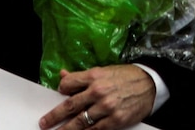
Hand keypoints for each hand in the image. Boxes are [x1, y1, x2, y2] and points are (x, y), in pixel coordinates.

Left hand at [39, 65, 153, 129]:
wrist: (150, 83)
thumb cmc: (126, 76)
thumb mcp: (104, 70)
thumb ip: (82, 76)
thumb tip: (62, 75)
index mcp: (94, 76)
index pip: (68, 84)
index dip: (61, 89)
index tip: (58, 94)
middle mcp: (98, 92)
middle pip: (70, 106)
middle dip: (55, 116)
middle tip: (44, 123)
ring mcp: (107, 108)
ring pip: (81, 122)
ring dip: (67, 129)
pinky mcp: (116, 120)